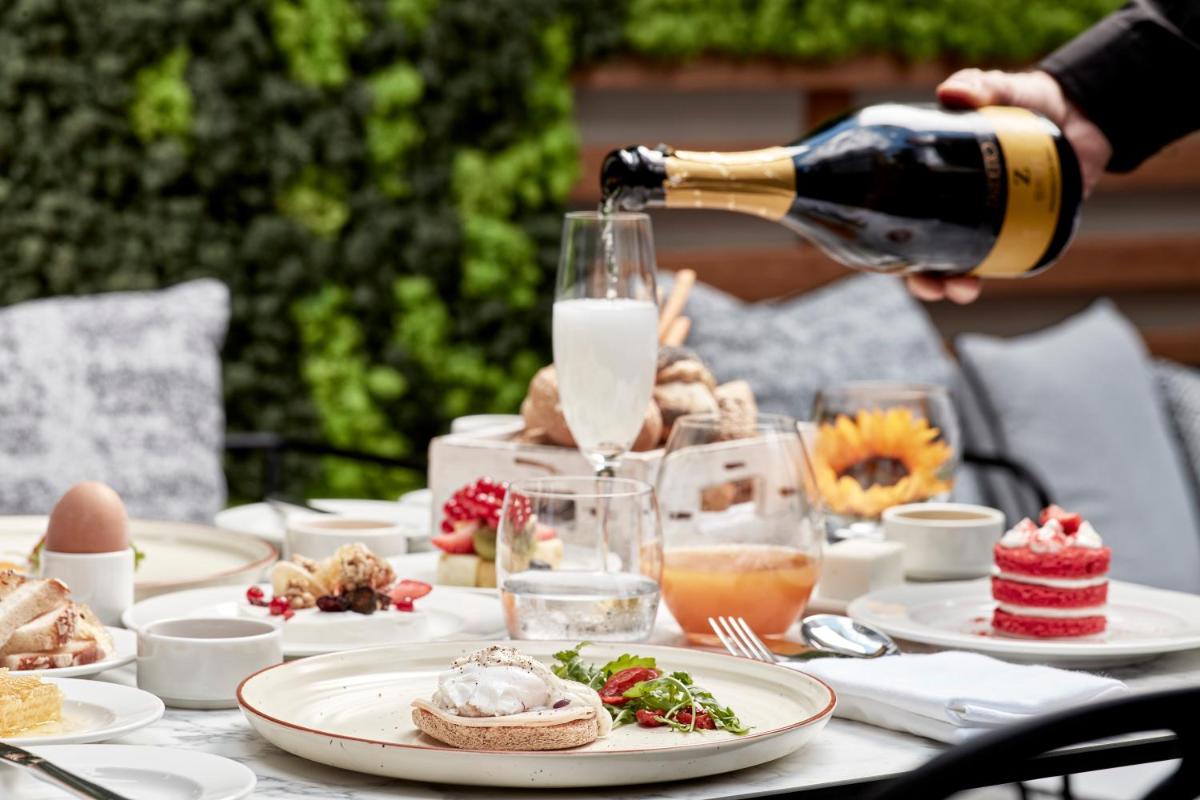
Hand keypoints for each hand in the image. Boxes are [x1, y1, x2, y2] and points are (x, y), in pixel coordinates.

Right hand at [906, 68, 1112, 303]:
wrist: (1084, 112)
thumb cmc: (1030, 99)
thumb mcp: (1001, 89)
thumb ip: (978, 85)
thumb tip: (951, 93)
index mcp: (938, 179)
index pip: (902, 215)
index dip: (887, 238)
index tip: (880, 255)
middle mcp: (957, 207)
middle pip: (926, 252)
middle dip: (921, 278)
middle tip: (926, 284)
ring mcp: (989, 222)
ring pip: (961, 264)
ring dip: (955, 285)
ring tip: (962, 289)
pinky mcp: (1024, 229)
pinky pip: (1003, 261)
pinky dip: (993, 275)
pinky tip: (986, 282)